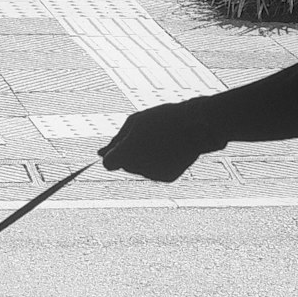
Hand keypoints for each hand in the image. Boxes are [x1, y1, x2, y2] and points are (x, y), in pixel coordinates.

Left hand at [99, 101, 222, 182]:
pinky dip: (158, 162)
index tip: (121, 146)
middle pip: (125, 165)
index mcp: (127, 153)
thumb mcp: (135, 122)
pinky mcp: (167, 178)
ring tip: (162, 140)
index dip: (113, 154)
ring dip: (145, 157)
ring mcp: (154, 175)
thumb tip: (100, 154)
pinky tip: (169, 149)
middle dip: (131, 152)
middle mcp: (139, 169)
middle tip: (149, 135)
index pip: (108, 163)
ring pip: (140, 168)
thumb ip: (115, 140)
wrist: (197, 126)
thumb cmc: (164, 119)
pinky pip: (155, 171)